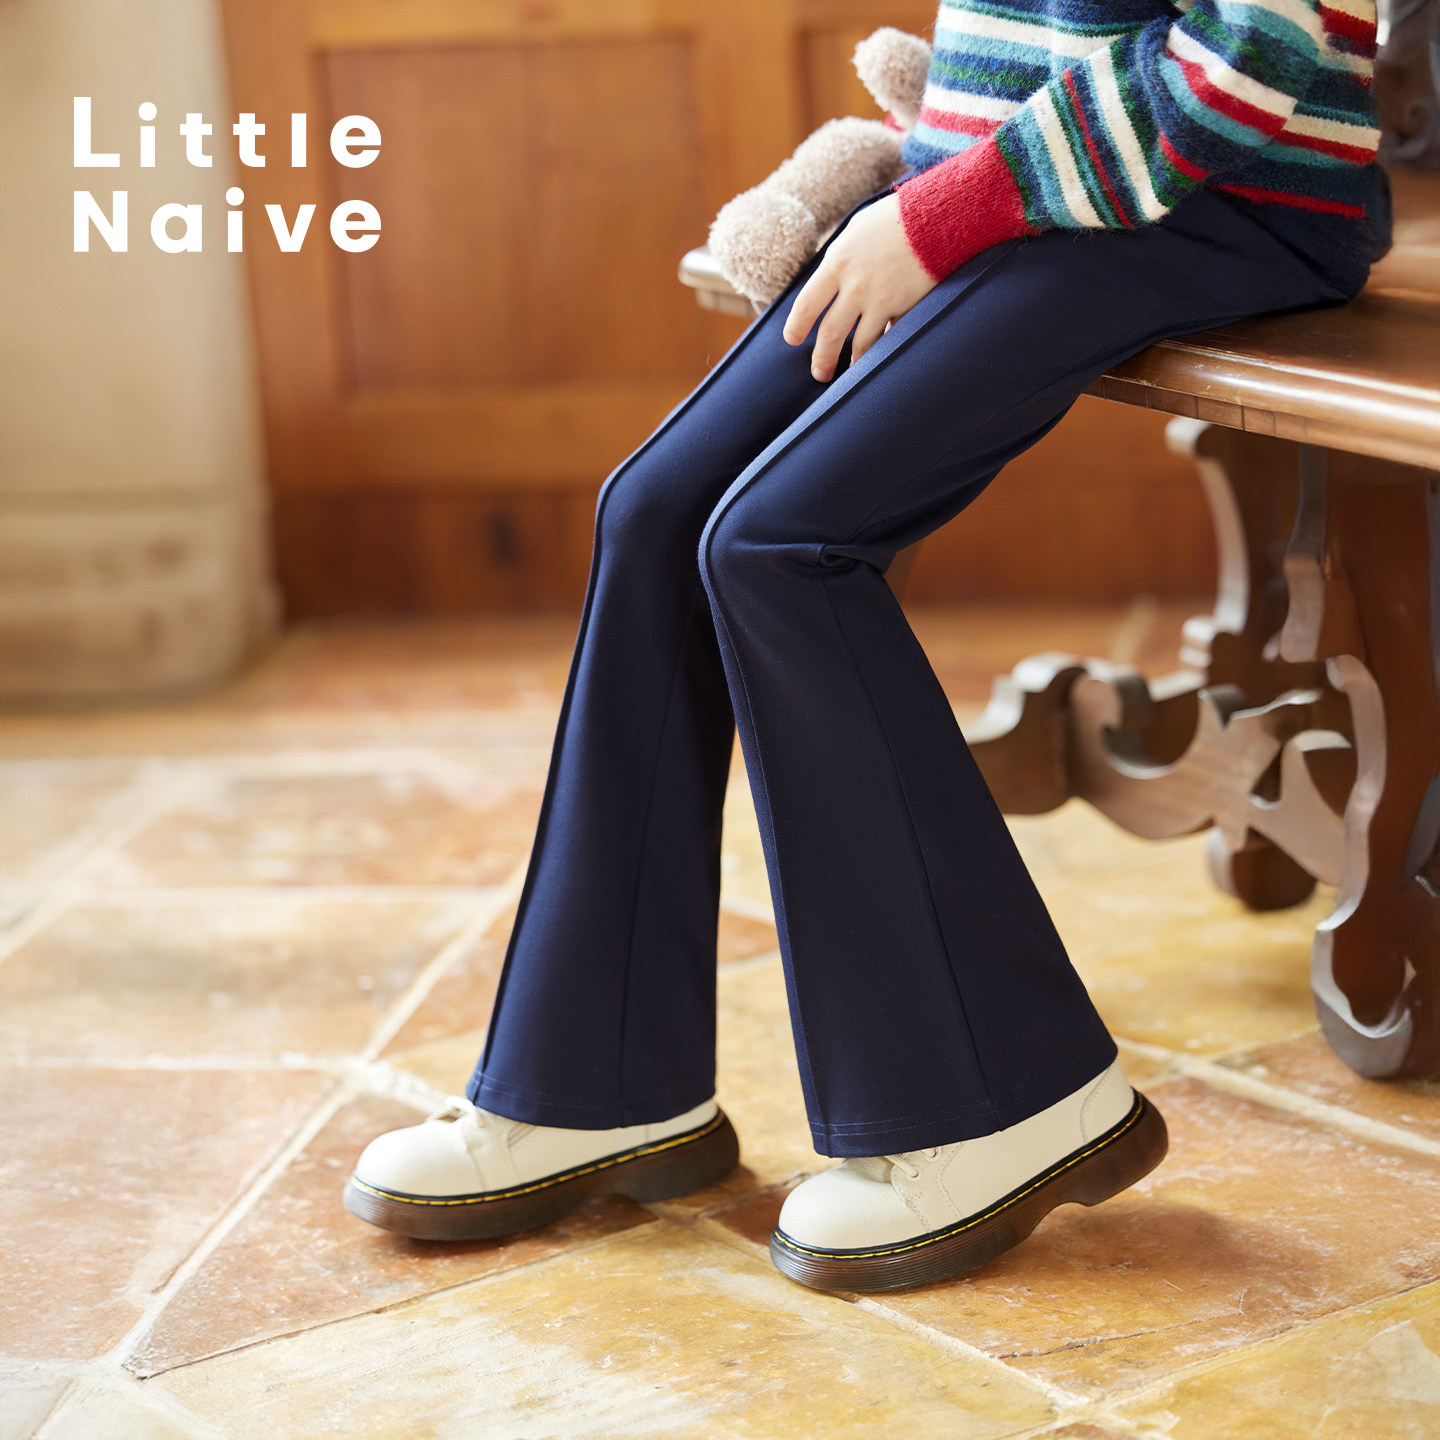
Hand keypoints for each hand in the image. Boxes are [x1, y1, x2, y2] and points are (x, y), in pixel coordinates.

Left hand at [782, 193, 935, 381]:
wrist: (939, 216)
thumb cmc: (896, 217)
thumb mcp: (857, 229)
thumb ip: (840, 256)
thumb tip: (827, 280)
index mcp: (837, 263)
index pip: (807, 305)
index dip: (796, 327)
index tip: (792, 340)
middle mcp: (856, 286)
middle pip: (830, 334)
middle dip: (822, 359)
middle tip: (819, 374)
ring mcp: (883, 301)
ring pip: (861, 344)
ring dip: (854, 363)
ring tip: (850, 372)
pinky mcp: (907, 309)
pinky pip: (892, 337)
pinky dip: (885, 348)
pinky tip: (881, 358)